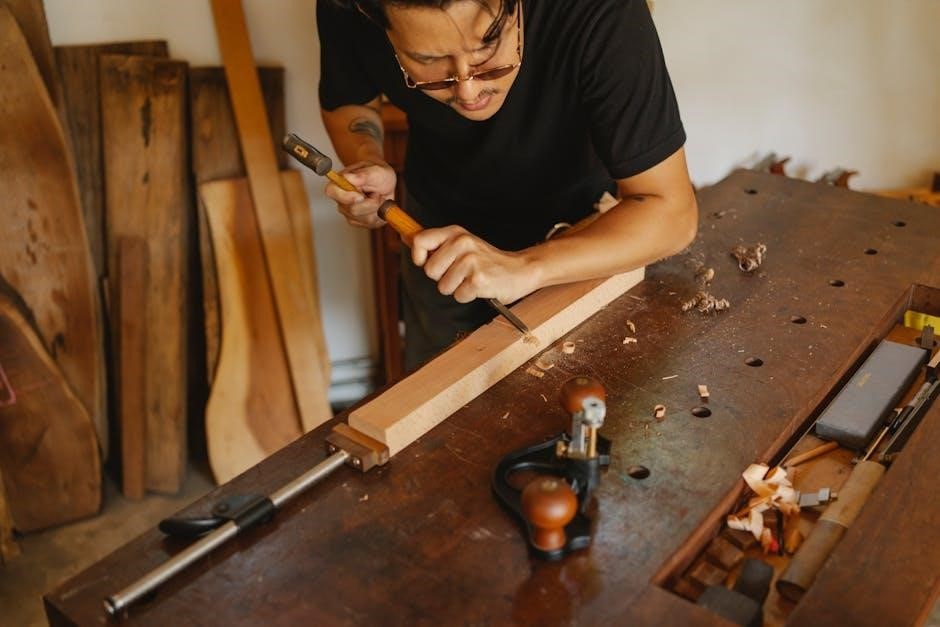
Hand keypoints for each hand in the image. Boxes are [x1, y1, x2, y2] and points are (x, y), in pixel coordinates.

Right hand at [323, 161, 396, 228]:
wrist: (387, 185)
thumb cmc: (379, 176)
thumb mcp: (376, 171)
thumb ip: (363, 175)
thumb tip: (348, 177)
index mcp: (339, 183)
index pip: (331, 192)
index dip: (345, 196)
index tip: (361, 196)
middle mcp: (341, 200)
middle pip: (352, 210)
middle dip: (370, 203)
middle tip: (377, 193)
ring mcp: (349, 213)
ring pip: (364, 218)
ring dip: (376, 208)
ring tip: (378, 197)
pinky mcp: (359, 222)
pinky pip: (370, 223)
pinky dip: (379, 214)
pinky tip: (379, 205)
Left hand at [411, 226, 539, 303]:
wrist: (519, 270)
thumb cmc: (487, 261)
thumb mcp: (462, 245)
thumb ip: (436, 243)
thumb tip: (406, 237)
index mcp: (455, 233)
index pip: (420, 240)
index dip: (418, 256)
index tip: (424, 262)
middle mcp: (462, 243)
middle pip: (429, 270)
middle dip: (442, 278)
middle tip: (460, 273)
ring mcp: (471, 261)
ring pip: (443, 287)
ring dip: (456, 288)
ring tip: (471, 279)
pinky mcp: (478, 280)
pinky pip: (458, 296)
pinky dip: (467, 296)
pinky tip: (479, 287)